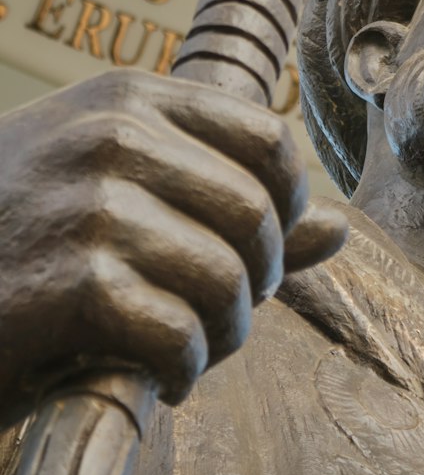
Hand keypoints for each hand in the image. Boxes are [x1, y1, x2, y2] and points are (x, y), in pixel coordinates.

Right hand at [0, 69, 345, 427]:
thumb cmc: (14, 239)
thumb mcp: (113, 188)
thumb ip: (228, 200)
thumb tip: (340, 228)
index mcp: (128, 99)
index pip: (269, 138)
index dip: (288, 204)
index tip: (260, 248)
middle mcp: (112, 137)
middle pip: (259, 215)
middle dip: (259, 279)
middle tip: (222, 312)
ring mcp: (89, 206)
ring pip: (228, 279)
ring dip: (226, 331)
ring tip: (194, 346)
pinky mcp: (70, 285)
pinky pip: (181, 334)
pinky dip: (185, 369)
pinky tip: (162, 375)